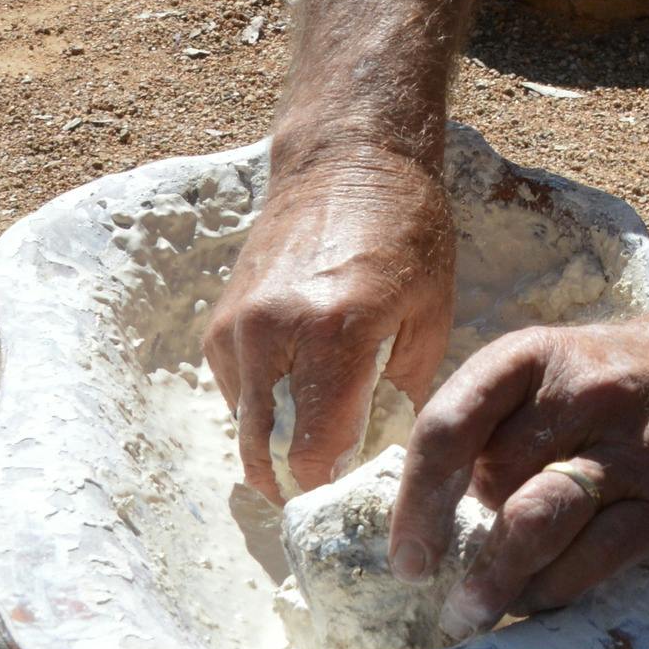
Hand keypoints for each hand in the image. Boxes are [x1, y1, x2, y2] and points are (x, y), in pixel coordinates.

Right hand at [205, 137, 457, 502]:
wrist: (346, 161)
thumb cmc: (407, 233)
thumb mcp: (431, 315)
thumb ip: (401, 395)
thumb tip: (375, 458)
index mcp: (333, 332)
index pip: (311, 451)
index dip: (331, 484)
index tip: (355, 487)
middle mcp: (270, 333)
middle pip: (263, 453)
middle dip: (296, 481)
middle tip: (333, 487)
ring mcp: (235, 329)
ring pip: (244, 428)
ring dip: (277, 445)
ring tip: (322, 435)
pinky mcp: (218, 324)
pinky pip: (234, 394)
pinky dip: (263, 409)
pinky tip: (302, 392)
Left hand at [388, 301, 648, 634]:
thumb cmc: (625, 383)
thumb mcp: (556, 371)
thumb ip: (498, 425)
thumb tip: (432, 514)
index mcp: (534, 358)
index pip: (450, 425)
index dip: (416, 500)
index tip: (410, 555)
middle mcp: (581, 394)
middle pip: (493, 484)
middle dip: (465, 544)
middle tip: (455, 585)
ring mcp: (629, 449)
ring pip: (537, 523)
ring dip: (497, 580)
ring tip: (479, 610)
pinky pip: (593, 559)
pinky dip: (556, 591)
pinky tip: (545, 596)